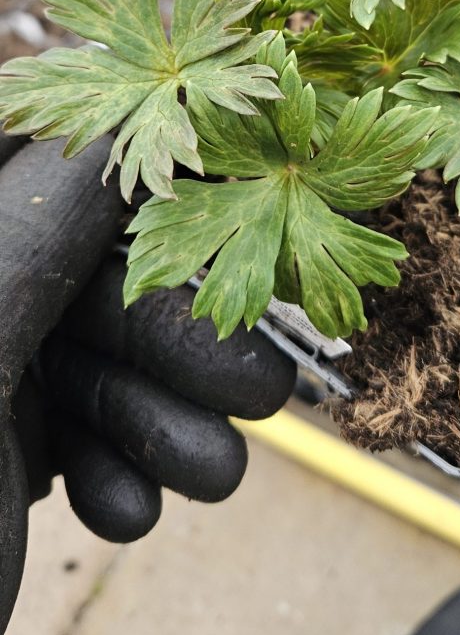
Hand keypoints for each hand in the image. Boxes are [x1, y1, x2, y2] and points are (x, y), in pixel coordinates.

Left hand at [0, 135, 295, 634]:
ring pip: (88, 363)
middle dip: (169, 342)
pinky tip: (124, 511)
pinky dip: (111, 471)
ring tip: (213, 472)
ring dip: (159, 419)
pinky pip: (69, 433)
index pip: (28, 161)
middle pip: (77, 278)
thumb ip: (38, 220)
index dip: (120, 182)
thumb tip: (118, 123)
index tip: (212, 207)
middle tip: (255, 385)